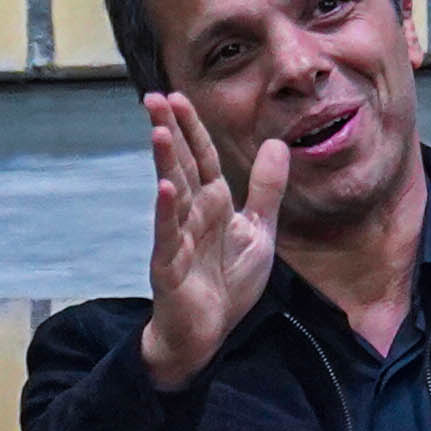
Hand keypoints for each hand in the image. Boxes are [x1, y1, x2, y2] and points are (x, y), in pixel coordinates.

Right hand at [134, 91, 286, 392]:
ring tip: (159, 130)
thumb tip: (276, 143)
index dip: (192, 128)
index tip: (178, 97)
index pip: (200, 158)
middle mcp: (191, 215)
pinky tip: (165, 189)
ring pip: (172, 193)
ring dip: (165, 162)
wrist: (208, 332)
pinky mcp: (170, 266)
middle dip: (169, 132)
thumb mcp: (258, 229)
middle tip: (154, 98)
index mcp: (212, 204)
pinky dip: (167, 213)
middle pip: (180, 166)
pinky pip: (168, 235)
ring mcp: (177, 238)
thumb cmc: (226, 283)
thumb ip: (266, 188)